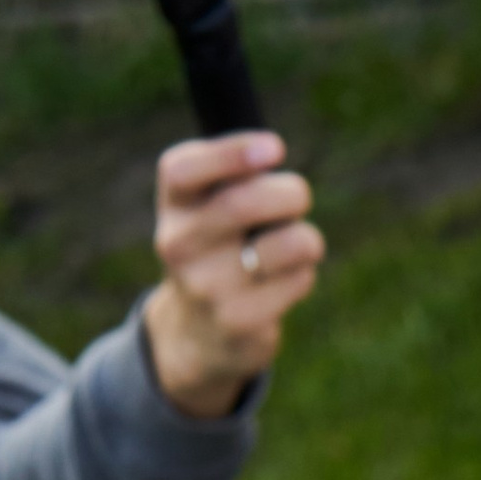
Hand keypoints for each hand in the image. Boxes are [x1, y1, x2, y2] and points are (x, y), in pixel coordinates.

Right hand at [143, 130, 324, 419]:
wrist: (198, 332)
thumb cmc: (217, 249)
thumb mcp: (208, 206)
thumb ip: (233, 175)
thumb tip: (269, 152)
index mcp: (174, 204)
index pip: (183, 170)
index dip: (232, 153)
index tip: (275, 147)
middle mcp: (179, 244)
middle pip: (244, 203)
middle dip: (291, 193)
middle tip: (299, 197)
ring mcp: (207, 287)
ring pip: (288, 244)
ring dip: (307, 237)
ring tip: (295, 245)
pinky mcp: (240, 322)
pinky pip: (298, 280)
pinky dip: (303, 273)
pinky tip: (284, 281)